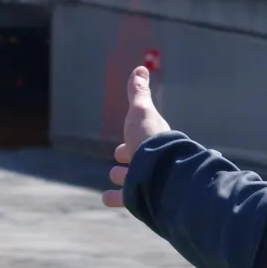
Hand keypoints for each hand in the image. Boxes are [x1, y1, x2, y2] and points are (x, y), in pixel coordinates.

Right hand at [103, 66, 170, 207]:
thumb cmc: (149, 139)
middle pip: (138, 160)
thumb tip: (141, 68)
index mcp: (154, 142)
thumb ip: (139, 92)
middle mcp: (153, 162)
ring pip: (132, 179)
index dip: (131, 140)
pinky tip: (105, 197)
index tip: (123, 145)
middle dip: (128, 159)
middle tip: (121, 160)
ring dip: (122, 177)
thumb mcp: (141, 111)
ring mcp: (148, 181)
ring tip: (116, 177)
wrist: (160, 171)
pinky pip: (126, 199)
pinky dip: (115, 197)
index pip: (141, 141)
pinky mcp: (141, 198)